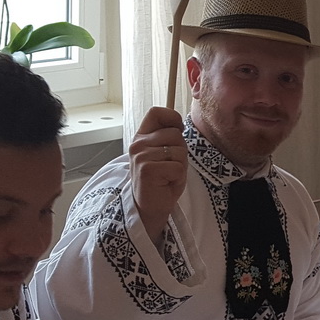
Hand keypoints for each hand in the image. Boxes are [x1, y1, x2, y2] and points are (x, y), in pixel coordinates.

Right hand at [130, 107, 189, 234]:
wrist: (151, 207)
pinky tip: (167, 183)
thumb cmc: (162, 180)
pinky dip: (178, 177)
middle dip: (181, 151)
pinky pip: (177, 166)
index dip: (172, 118)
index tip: (178, 130)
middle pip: (175, 134)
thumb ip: (169, 138)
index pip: (156, 112)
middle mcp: (138, 144)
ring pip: (179, 151)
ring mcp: (141, 156)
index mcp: (141, 137)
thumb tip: (180, 124)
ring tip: (168, 176)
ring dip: (180, 166)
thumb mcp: (165, 153)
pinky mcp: (148, 169)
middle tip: (170, 167)